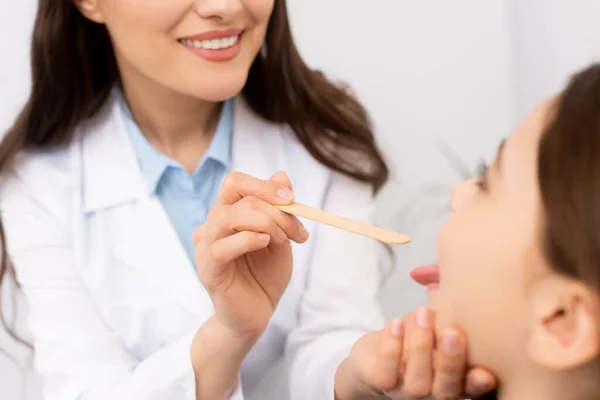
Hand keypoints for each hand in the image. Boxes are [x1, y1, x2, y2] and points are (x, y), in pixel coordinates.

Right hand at [192, 171, 308, 339]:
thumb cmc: (265, 277)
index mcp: (227, 215)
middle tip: (296, 230)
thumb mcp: (280, 239)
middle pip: (235, 193)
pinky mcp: (207, 270)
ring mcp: (205, 247)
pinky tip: (265, 244)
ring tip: (282, 240)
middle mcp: (211, 226)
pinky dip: (248, 239)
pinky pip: (222, 247)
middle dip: (272, 205)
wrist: (255, 317)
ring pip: (229, 216)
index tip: (292, 198)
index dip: (264, 185)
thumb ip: (279, 210)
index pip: (236, 182)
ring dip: (264, 222)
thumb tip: (281, 174)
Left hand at [335, 308, 497, 398]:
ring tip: (423, 313)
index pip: (473, 388)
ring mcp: (406, 391)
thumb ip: (445, 302)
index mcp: (456, 381)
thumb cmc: (414, 338)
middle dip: (451, 361)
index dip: (480, 385)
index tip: (486, 371)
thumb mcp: (436, 321)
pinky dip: (392, 347)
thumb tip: (435, 274)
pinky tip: (396, 323)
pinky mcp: (381, 382)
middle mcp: (435, 392)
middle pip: (447, 388)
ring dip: (421, 346)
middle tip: (452, 332)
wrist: (374, 358)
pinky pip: (386, 372)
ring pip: (418, 381)